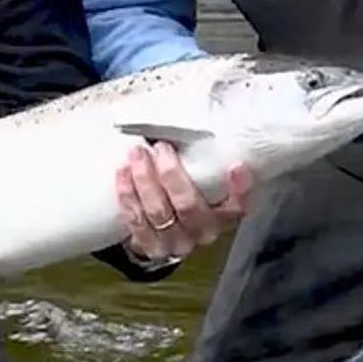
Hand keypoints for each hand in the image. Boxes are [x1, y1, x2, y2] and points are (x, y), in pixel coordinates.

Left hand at [116, 142, 252, 261]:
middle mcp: (202, 232)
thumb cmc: (185, 194)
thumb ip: (206, 158)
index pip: (238, 207)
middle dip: (172, 174)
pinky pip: (136, 221)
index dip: (239, 189)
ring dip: (145, 180)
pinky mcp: (150, 246)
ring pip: (159, 212)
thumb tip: (203, 114)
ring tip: (136, 154)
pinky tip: (122, 173)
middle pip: (189, 207)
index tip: (235, 165)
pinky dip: (128, 195)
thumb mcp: (203, 179)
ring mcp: (175, 242)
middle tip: (161, 148)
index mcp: (223, 215)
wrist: (161, 232)